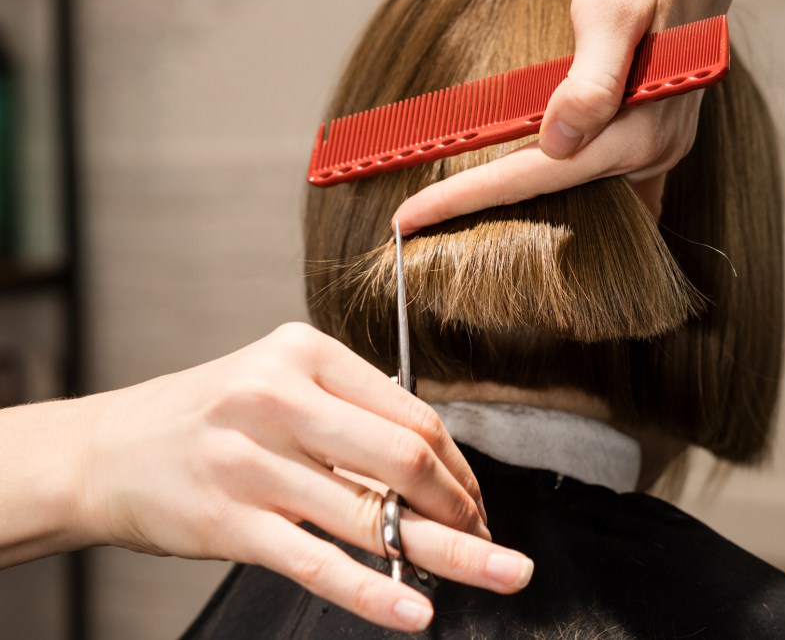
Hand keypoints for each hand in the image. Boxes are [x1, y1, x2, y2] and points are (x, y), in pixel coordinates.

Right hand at [2, 323, 532, 632]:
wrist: (107, 451)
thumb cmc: (210, 415)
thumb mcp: (278, 382)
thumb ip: (352, 411)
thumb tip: (438, 468)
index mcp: (304, 354)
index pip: (412, 414)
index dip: (459, 466)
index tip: (476, 500)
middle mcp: (279, 400)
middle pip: (405, 460)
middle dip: (463, 508)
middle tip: (490, 539)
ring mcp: (253, 463)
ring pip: (373, 518)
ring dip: (448, 553)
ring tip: (496, 573)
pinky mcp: (231, 523)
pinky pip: (319, 564)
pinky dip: (377, 593)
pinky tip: (417, 612)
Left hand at [393, 0, 745, 232]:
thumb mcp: (613, 9)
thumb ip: (589, 80)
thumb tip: (557, 143)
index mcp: (639, 131)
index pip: (534, 178)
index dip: (464, 198)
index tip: (408, 218)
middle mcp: (653, 151)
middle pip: (554, 195)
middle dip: (488, 208)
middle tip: (422, 215)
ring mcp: (657, 148)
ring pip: (576, 191)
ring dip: (525, 201)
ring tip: (460, 204)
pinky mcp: (655, 137)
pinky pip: (608, 184)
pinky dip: (568, 193)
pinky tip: (538, 206)